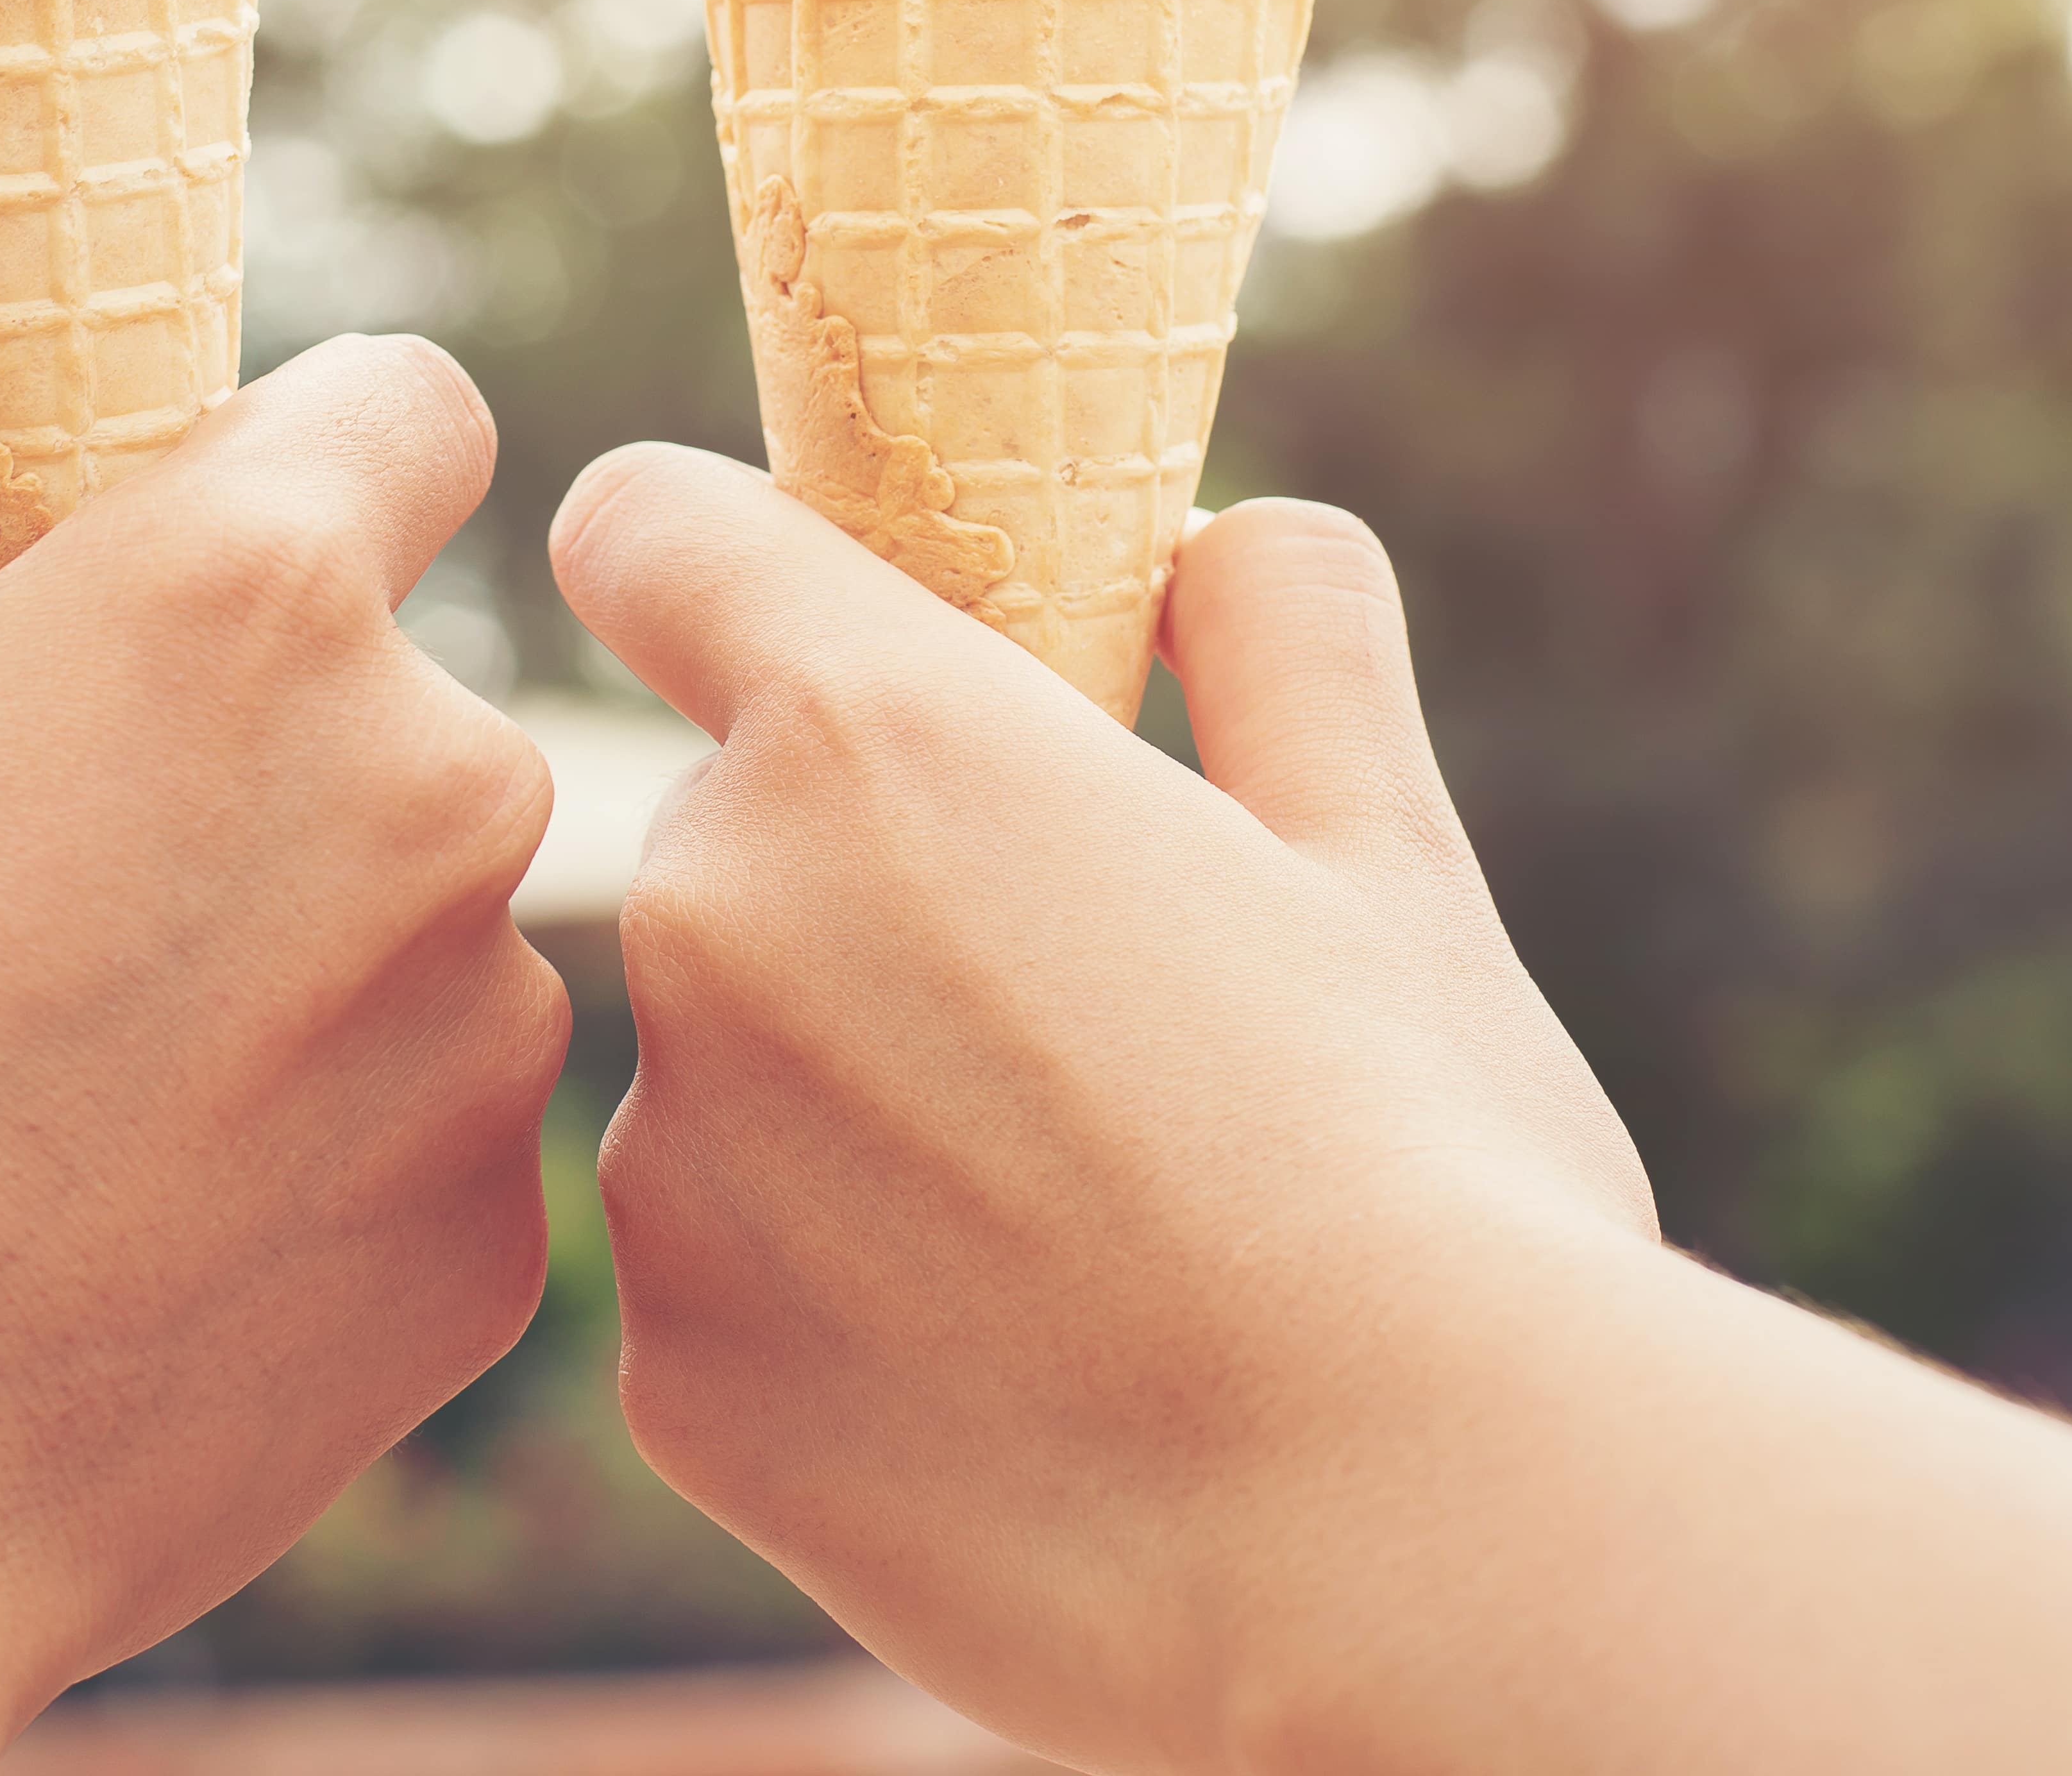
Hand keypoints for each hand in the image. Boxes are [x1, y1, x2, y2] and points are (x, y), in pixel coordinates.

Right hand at [0, 337, 569, 1771]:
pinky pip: (428, 1125)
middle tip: (85, 879)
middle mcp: (432, 777)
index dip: (321, 459)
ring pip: (428, 923)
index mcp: (247, 592)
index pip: (409, 409)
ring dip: (308, 962)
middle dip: (280, 751)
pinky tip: (147, 1231)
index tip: (239, 538)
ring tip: (87, 1092)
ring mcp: (495, 1023)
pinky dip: (324, 1154)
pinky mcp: (504, 1235)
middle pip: (407, 698)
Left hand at [556, 452, 1646, 1772]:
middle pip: (726, 835)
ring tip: (1078, 1229)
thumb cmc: (1423, 1170)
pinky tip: (1020, 1374)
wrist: (1407, 1540)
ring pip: (728, 1073)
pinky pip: (727, 1283)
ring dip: (848, 1108)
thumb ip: (1282, 637)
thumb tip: (1224, 544)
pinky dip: (834, 1309)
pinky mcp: (668, 1374)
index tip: (803, 625)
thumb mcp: (1386, 847)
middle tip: (1079, 1018)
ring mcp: (666, 1160)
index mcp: (865, 730)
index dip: (715, 562)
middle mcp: (707, 914)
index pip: (649, 531)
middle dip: (863, 888)